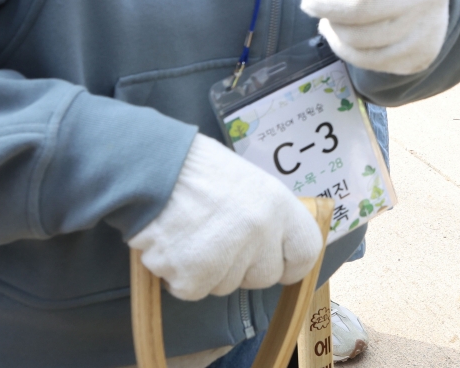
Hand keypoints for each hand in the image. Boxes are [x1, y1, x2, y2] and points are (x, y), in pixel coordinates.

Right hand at [127, 134, 322, 300]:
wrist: (152, 168)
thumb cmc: (200, 172)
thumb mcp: (252, 183)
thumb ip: (270, 217)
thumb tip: (278, 247)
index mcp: (278, 205)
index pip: (306, 252)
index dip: (293, 264)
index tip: (282, 265)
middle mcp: (259, 232)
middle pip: (265, 277)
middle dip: (244, 269)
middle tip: (220, 242)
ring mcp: (227, 255)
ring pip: (226, 286)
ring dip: (210, 270)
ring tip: (193, 234)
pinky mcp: (193, 275)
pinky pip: (193, 291)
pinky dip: (180, 276)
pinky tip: (175, 246)